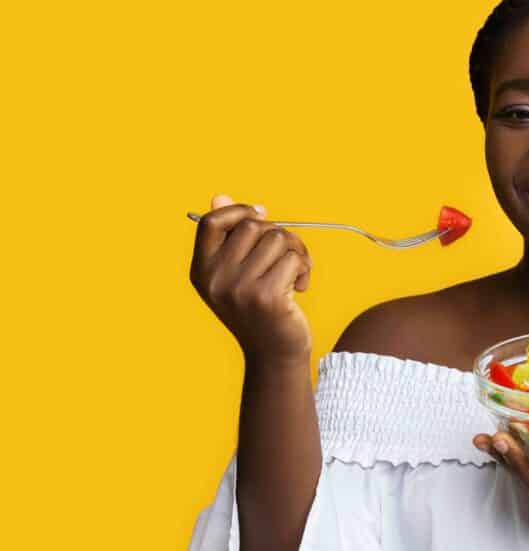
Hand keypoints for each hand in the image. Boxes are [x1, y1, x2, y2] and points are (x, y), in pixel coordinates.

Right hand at [189, 193, 313, 361]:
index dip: (238, 211)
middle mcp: (215, 279)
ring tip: (295, 274)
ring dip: (296, 253)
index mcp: (201, 270)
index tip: (262, 216)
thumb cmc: (259, 308)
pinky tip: (300, 288)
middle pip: (253, 226)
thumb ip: (228, 237)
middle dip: (278, 234)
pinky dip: (305, 269)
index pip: (211, 222)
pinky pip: (294, 259)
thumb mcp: (235, 274)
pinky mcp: (267, 297)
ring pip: (278, 240)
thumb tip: (219, 196)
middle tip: (287, 256)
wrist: (274, 354)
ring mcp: (239, 289)